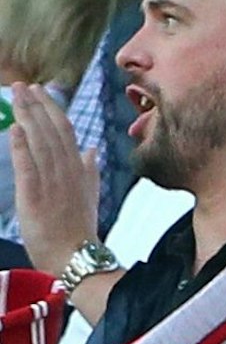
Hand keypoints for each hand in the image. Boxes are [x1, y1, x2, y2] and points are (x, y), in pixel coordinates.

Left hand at [9, 85, 98, 277]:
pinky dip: (22, 147)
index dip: (52, 109)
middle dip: (36, 106)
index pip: (66, 132)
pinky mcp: (35, 196)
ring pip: (40, 143)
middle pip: (52, 132)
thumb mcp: (89, 196)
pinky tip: (15, 129)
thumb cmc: (79, 230)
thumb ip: (89, 171)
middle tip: (21, 85)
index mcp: (79, 171)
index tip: (39, 90)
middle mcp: (66, 173)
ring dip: (28, 118)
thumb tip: (92, 149)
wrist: (76, 258)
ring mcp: (52, 184)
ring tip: (16, 96)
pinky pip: (28, 167)